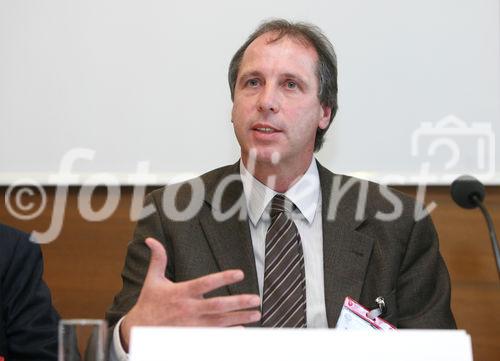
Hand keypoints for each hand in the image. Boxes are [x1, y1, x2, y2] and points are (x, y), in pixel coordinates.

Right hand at [120, 237, 260, 350]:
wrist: (138, 330)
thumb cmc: (148, 303)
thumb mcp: (152, 280)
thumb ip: (157, 259)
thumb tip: (151, 240)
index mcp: (181, 293)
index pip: (205, 283)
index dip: (223, 278)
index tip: (239, 273)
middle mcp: (189, 309)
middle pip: (217, 306)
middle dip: (238, 302)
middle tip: (256, 299)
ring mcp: (192, 325)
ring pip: (220, 322)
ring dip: (240, 318)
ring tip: (256, 313)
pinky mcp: (192, 336)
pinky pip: (214, 336)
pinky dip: (229, 333)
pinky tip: (243, 330)